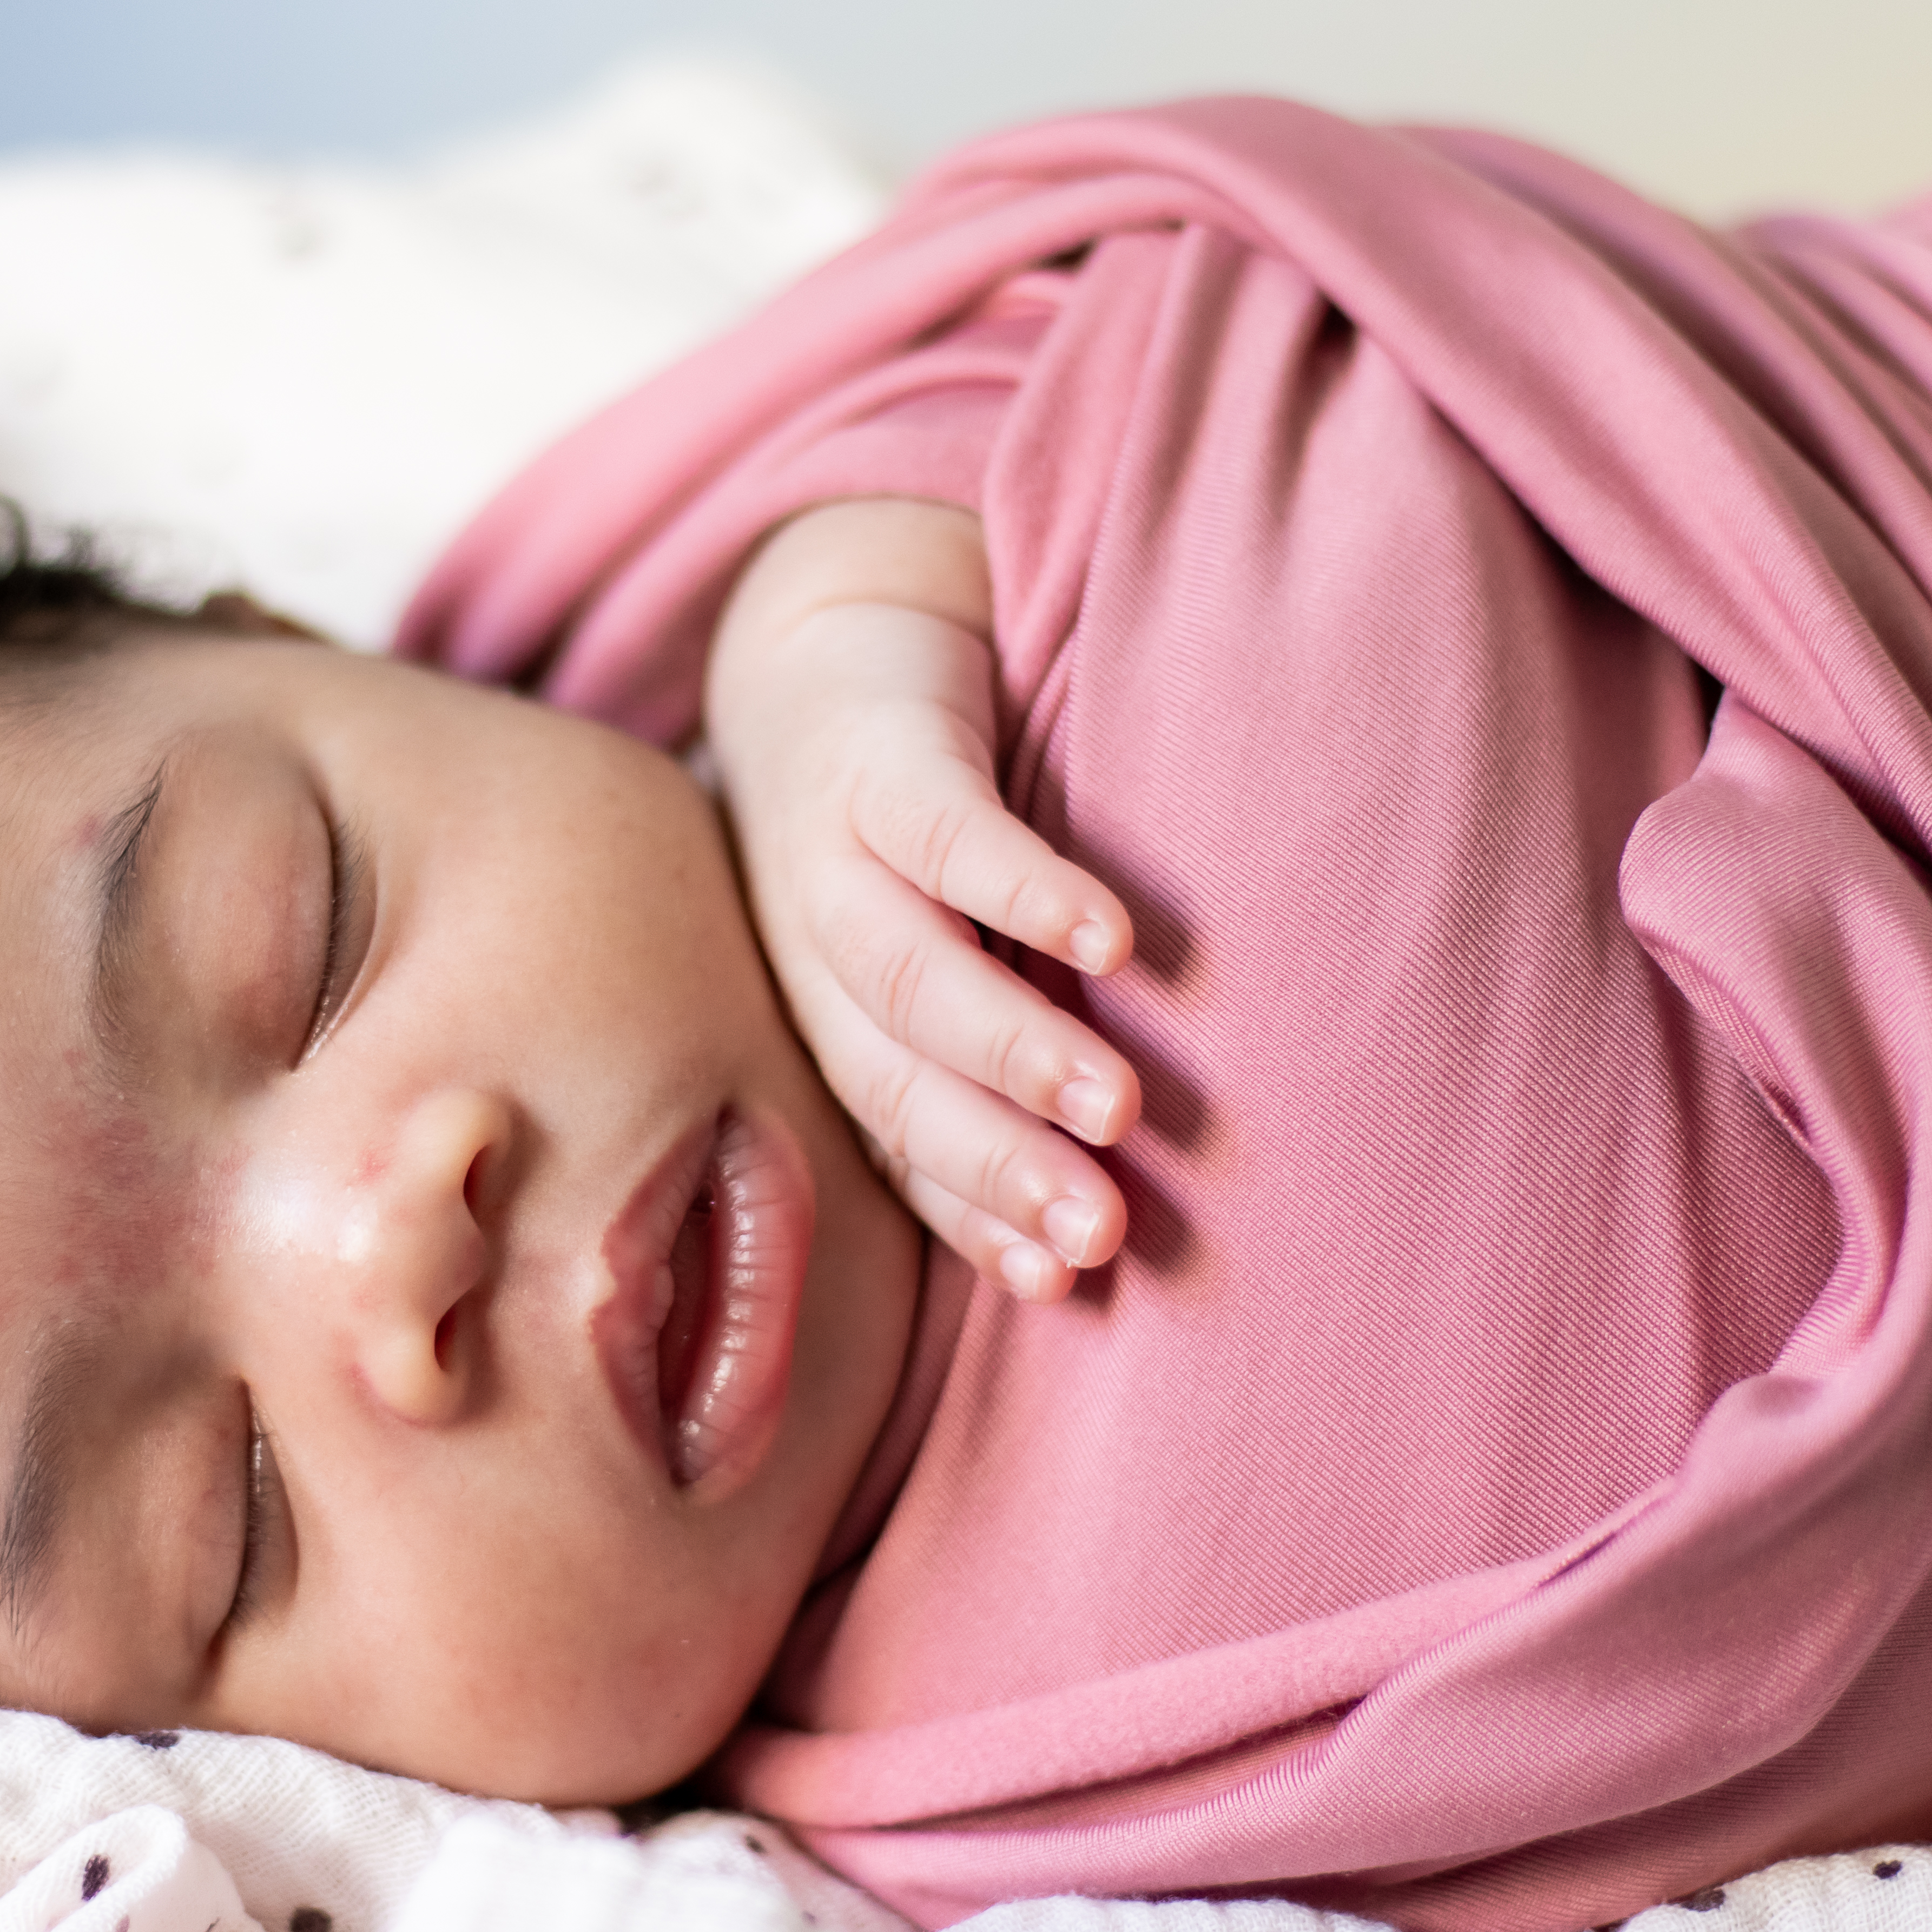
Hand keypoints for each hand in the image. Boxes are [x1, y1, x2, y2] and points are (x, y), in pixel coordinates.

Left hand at [704, 499, 1137, 1300]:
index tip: (1067, 1283)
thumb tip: (1114, 1180)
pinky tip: (1106, 942)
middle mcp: (817, 957)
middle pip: (895, 1084)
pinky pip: (948, 833)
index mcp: (834, 1021)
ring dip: (1012, 1049)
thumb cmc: (903, 835)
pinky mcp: (878, 758)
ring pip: (909, 976)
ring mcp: (835, 855)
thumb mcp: (935, 945)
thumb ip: (996, 1049)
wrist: (818, 649)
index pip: (899, 1145)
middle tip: (1104, 1227)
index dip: (976, 1217)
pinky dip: (1022, 891)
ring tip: (1114, 1106)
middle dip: (999, 1165)